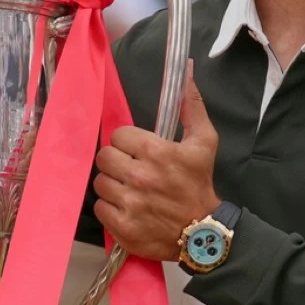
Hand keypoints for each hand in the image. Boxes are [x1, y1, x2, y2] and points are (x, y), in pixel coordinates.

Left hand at [92, 63, 221, 261]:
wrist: (203, 232)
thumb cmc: (200, 183)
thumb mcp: (204, 141)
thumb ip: (192, 106)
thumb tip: (186, 72)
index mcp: (156, 152)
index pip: (118, 135)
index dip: (127, 142)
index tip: (138, 151)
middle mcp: (140, 177)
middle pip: (104, 157)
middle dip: (116, 161)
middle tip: (131, 169)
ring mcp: (130, 204)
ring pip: (100, 182)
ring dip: (113, 184)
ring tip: (130, 189)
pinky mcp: (123, 227)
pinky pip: (100, 208)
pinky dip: (110, 208)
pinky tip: (127, 207)